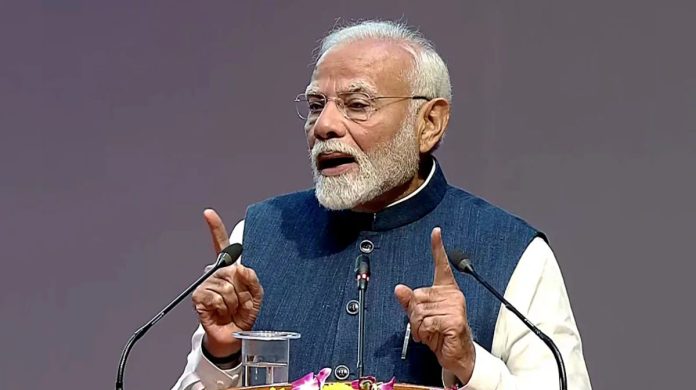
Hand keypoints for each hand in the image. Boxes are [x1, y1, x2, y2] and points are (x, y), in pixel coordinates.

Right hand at [192, 209, 263, 357]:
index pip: (222, 245)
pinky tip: (221, 313)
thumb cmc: (244, 314)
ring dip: (234, 303)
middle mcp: (216, 273)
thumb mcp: (256, 296)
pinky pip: (215, 297)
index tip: (208, 213)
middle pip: (233, 273)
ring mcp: (206, 284)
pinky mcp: (199, 297)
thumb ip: (253, 279)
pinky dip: (222, 308)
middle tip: (240, 304)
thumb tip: (241, 268)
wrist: (234, 336)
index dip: (215, 228)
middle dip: (243, 292)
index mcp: (230, 269)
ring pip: (226, 287)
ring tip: (231, 310)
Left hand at [394, 227, 475, 383]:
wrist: (457, 354)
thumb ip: (409, 302)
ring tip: (430, 332)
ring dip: (419, 326)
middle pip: (417, 296)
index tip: (436, 232)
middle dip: (414, 315)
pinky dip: (424, 332)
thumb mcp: (421, 317)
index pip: (441, 266)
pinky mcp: (454, 320)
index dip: (437, 248)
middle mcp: (452, 295)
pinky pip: (427, 322)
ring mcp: (455, 307)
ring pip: (419, 311)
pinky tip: (434, 336)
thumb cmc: (441, 333)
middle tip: (425, 326)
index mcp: (446, 290)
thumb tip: (399, 288)